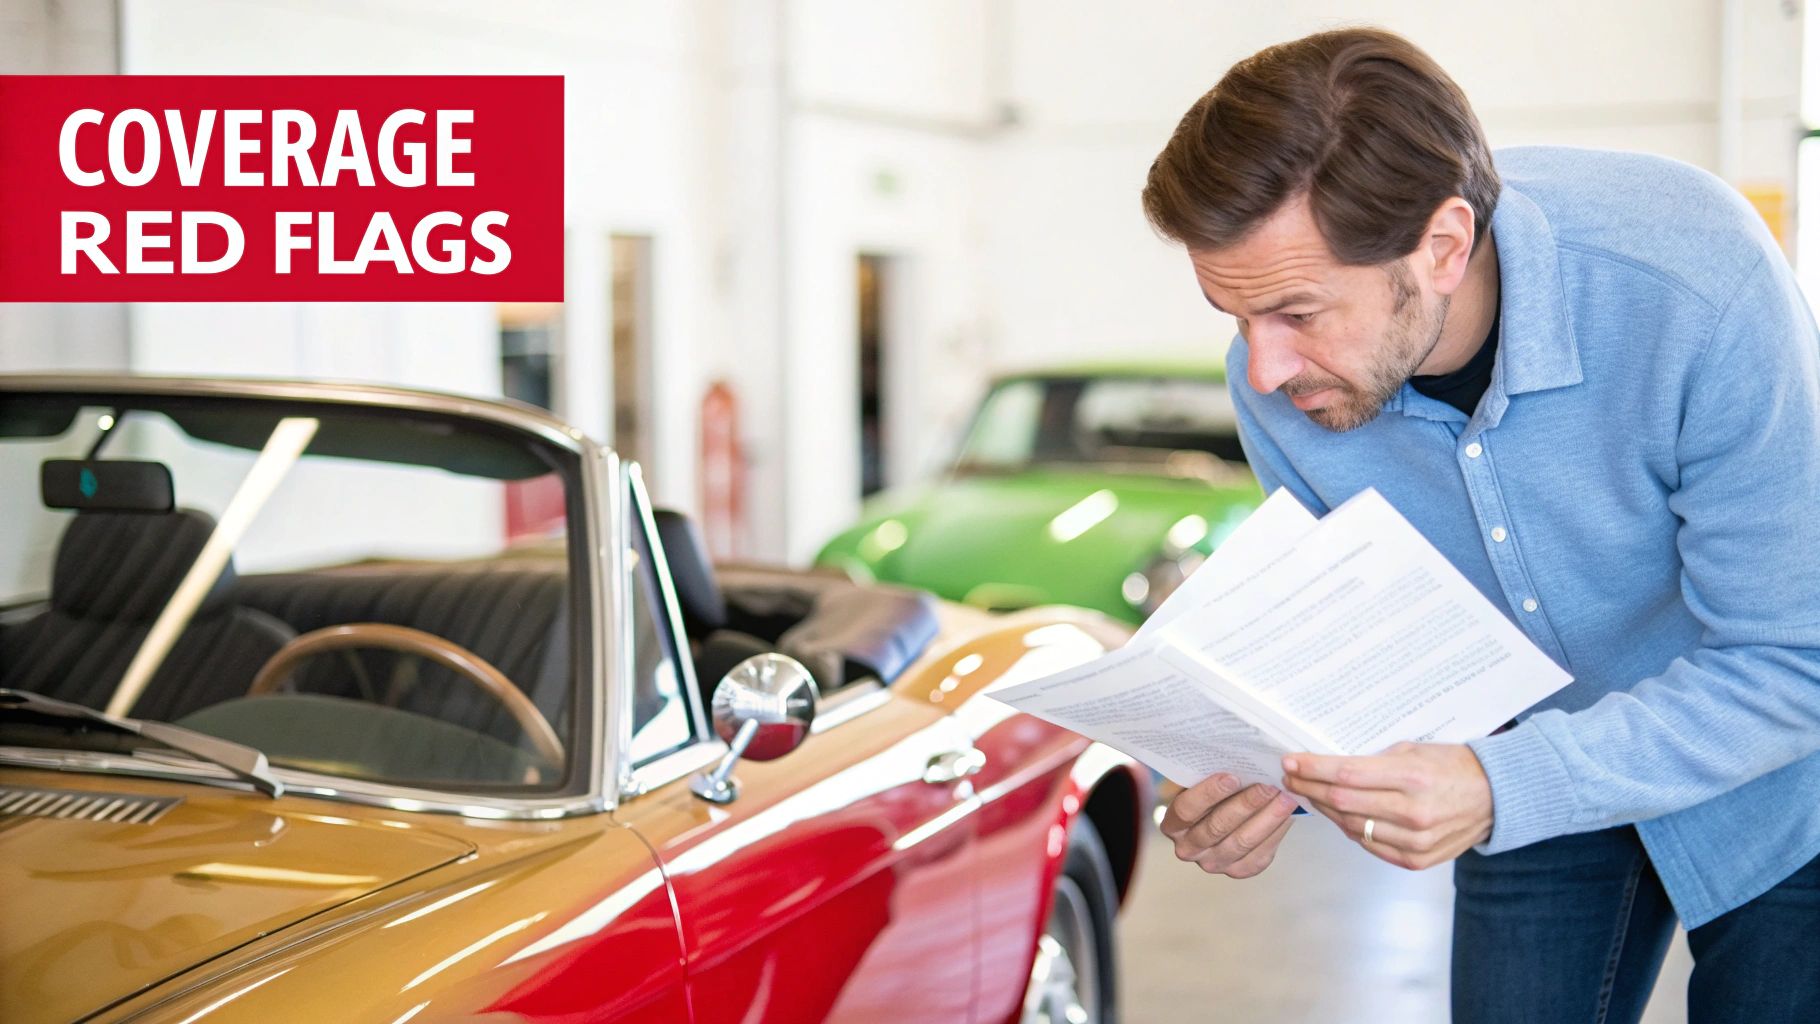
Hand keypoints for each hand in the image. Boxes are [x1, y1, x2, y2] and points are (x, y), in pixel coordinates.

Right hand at [1158, 773, 1298, 877]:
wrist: (1222, 818)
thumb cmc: (1211, 796)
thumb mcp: (1199, 783)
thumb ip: (1207, 774)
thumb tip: (1234, 757)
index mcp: (1173, 824)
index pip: (1187, 810)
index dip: (1208, 793)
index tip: (1232, 776)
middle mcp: (1189, 848)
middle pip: (1218, 827)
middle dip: (1247, 803)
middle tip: (1268, 784)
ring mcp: (1215, 862)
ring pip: (1243, 841)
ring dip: (1267, 817)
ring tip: (1284, 797)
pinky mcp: (1240, 869)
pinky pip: (1260, 854)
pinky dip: (1276, 832)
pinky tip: (1288, 814)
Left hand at [1281, 742, 1492, 870]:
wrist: (1496, 797)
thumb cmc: (1453, 767)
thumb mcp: (1415, 750)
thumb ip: (1374, 761)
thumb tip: (1330, 766)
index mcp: (1414, 778)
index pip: (1348, 774)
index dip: (1313, 769)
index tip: (1291, 761)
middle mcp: (1414, 813)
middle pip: (1343, 801)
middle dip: (1310, 787)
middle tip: (1291, 777)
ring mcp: (1415, 841)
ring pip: (1351, 825)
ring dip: (1324, 809)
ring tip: (1308, 793)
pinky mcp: (1415, 860)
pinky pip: (1368, 844)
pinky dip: (1349, 828)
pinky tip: (1336, 814)